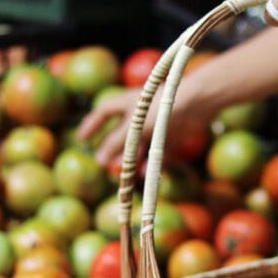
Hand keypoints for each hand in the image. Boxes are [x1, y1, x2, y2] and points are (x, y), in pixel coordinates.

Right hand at [76, 84, 210, 168]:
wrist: (196, 103)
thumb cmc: (159, 108)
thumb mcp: (132, 126)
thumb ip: (116, 143)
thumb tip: (99, 160)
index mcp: (126, 103)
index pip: (102, 113)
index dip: (92, 125)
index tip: (81, 139)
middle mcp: (139, 114)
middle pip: (121, 134)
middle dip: (112, 149)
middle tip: (104, 165)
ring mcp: (155, 125)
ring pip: (139, 145)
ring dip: (131, 159)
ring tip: (125, 173)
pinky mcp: (170, 136)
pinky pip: (157, 152)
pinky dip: (151, 163)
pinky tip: (146, 174)